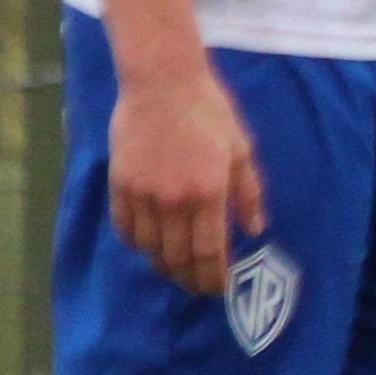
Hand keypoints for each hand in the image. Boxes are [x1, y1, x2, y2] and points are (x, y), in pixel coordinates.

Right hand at [110, 63, 266, 296]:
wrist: (162, 85)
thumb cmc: (210, 114)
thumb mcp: (241, 150)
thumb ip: (249, 194)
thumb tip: (256, 230)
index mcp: (209, 192)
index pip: (209, 251)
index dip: (213, 276)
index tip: (218, 289)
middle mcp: (173, 200)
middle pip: (177, 257)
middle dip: (190, 279)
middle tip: (199, 288)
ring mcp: (142, 194)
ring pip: (149, 248)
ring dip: (164, 265)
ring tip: (176, 271)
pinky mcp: (119, 184)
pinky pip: (125, 228)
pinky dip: (137, 244)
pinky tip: (149, 247)